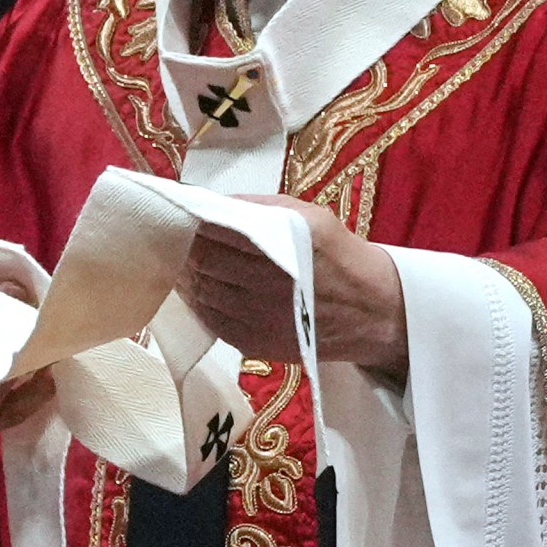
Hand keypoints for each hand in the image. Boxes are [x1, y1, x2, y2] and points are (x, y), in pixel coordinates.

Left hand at [176, 195, 407, 378]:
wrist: (373, 312)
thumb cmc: (339, 255)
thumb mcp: (308, 216)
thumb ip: (259, 207)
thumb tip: (210, 202)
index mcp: (282, 245)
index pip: (215, 232)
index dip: (191, 223)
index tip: (178, 213)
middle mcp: (268, 284)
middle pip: (203, 263)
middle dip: (183, 247)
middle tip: (173, 235)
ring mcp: (259, 319)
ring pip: (201, 293)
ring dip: (186, 275)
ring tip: (180, 259)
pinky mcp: (255, 344)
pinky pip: (211, 321)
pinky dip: (197, 303)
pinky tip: (196, 288)